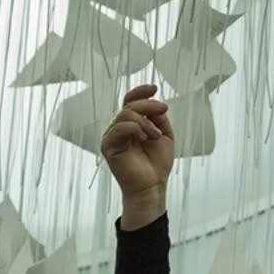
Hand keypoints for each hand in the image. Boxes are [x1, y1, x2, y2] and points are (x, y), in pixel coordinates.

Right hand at [102, 84, 174, 198]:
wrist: (152, 185)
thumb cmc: (157, 163)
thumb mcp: (165, 134)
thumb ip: (159, 118)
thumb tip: (155, 104)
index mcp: (132, 123)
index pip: (130, 100)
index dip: (140, 91)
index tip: (154, 88)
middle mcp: (120, 127)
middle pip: (129, 105)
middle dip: (148, 105)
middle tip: (163, 111)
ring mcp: (113, 136)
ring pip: (125, 114)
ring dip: (145, 121)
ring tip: (155, 135)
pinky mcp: (108, 146)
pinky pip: (119, 128)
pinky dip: (135, 128)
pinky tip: (144, 138)